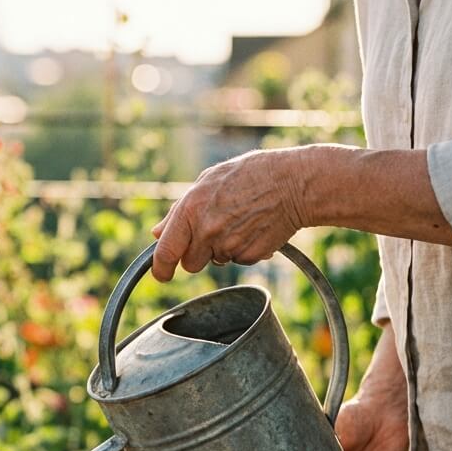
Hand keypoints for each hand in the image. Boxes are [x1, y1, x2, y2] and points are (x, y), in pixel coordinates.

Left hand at [150, 148, 308, 280]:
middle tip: (215, 233)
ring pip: (216, 262)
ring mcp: (228, 246)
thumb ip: (179, 211)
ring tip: (239, 222)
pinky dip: (244, 250)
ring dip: (222, 250)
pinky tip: (254, 228)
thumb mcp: (208, 181)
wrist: (294, 183)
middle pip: (190, 264)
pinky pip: (238, 261)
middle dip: (198, 255)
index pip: (165, 251)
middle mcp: (206, 231)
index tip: (162, 275)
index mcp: (190, 210)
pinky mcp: (248, 256)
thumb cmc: (251, 175)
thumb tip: (157, 233)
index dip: (161, 268)